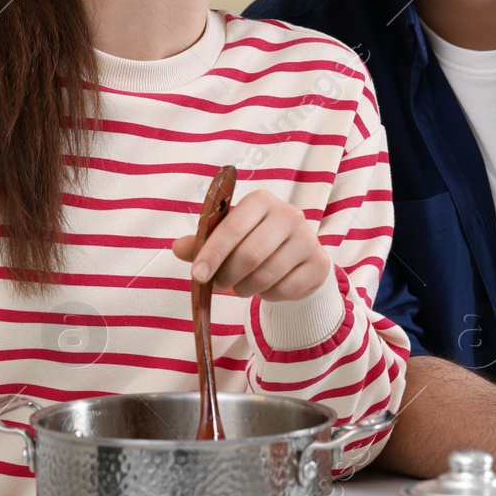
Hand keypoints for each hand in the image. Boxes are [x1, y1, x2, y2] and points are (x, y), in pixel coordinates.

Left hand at [171, 188, 331, 301]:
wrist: (297, 257)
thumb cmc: (255, 241)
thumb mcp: (228, 238)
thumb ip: (202, 243)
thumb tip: (176, 247)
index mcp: (262, 200)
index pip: (233, 227)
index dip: (212, 254)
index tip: (197, 275)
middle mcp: (288, 214)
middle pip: (250, 255)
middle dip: (227, 276)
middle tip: (218, 285)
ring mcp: (307, 239)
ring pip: (267, 275)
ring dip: (246, 288)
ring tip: (241, 286)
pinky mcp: (318, 264)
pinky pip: (285, 289)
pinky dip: (269, 295)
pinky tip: (267, 287)